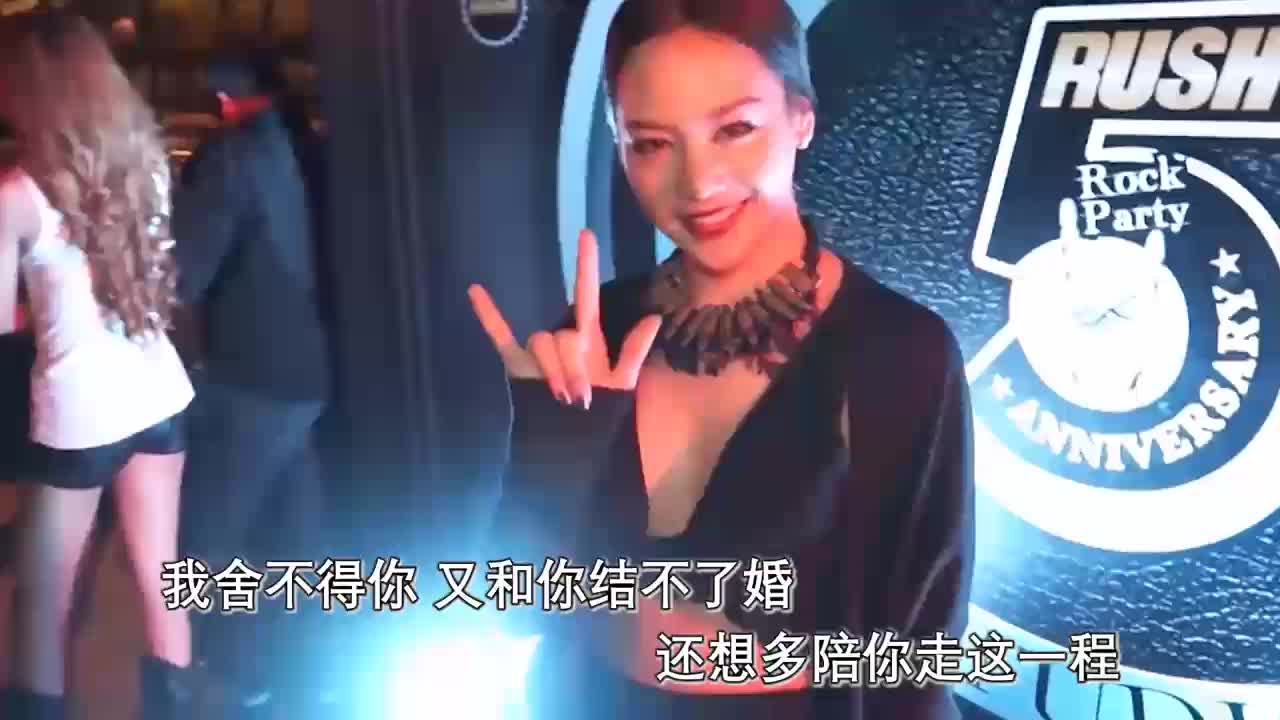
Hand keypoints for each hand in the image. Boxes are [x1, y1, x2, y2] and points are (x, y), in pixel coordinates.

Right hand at [468, 228, 662, 407]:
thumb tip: (653, 318)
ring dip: (551, 370)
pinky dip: (488, 315)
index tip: (586, 234)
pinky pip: (500, 336)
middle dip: (572, 366)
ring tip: (561, 399)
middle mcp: (563, 341)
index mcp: (589, 340)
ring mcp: (538, 352)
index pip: (587, 294)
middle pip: (563, 334)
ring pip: (540, 342)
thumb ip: (632, 352)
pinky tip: (475, 290)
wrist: (574, 448)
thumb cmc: (600, 417)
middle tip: (581, 399)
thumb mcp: (621, 386)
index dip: (586, 265)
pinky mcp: (516, 365)